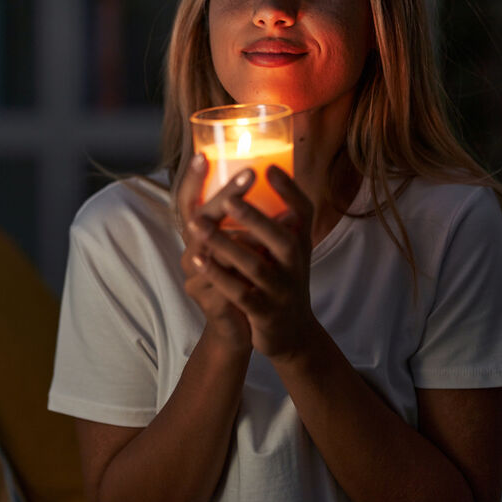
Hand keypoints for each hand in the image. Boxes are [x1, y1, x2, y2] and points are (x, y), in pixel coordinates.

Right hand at [178, 153, 252, 352]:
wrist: (242, 330)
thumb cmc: (245, 280)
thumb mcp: (249, 245)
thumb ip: (256, 217)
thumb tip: (281, 180)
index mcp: (200, 237)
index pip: (188, 201)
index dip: (192, 179)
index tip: (204, 153)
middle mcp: (191, 253)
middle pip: (198, 220)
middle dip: (224, 196)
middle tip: (248, 174)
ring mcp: (195, 279)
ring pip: (208, 251)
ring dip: (236, 232)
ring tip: (259, 215)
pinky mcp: (208, 303)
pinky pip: (222, 281)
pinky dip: (241, 267)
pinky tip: (261, 256)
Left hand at [186, 163, 317, 359]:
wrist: (293, 333)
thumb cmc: (282, 280)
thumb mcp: (287, 251)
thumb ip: (274, 221)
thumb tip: (253, 177)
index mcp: (301, 243)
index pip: (304, 211)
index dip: (290, 190)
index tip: (269, 168)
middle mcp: (296, 264)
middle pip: (281, 239)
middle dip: (254, 218)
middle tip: (227, 199)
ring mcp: (281, 289)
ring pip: (254, 266)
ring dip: (225, 245)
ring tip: (198, 225)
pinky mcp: (264, 312)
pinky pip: (240, 293)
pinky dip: (218, 275)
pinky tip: (197, 261)